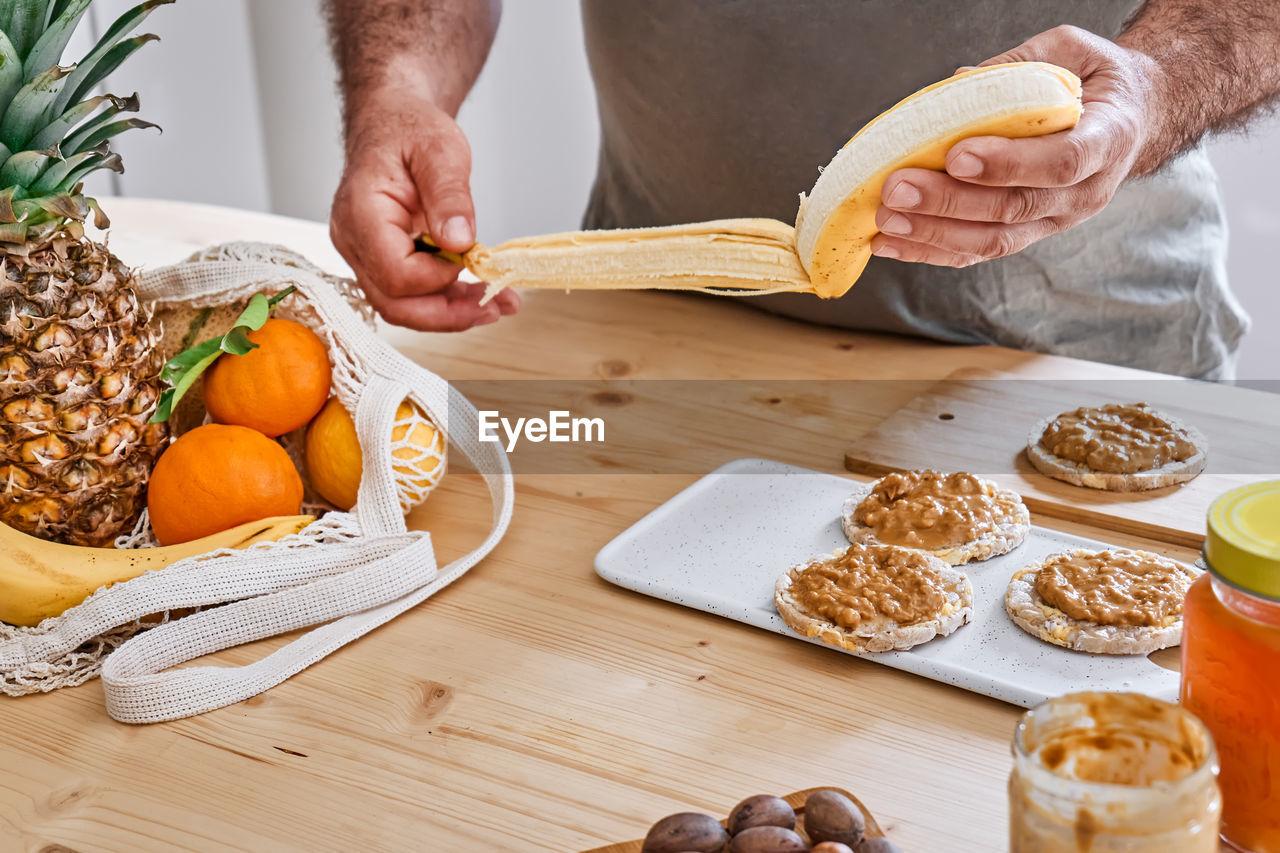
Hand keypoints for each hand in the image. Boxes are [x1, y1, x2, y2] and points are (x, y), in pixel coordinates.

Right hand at [330, 90, 519, 330]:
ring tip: (496, 304)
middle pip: (394, 303)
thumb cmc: (408, 130)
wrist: (392, 123)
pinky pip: (409, 294)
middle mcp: (354, 241)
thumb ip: (449, 195)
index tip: (471, 260)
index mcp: (360, 212)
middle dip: (448, 314)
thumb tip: (459, 242)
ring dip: (450, 313)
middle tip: (496, 307)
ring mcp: (363, 255)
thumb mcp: (440, 150)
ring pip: (402, 306)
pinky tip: (477, 296)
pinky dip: (444, 300)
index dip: (437, 278)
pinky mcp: (380, 261)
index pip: (395, 273)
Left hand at [870, 25, 1163, 267]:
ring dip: (933, 232)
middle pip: (1016, 207)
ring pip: (995, 240)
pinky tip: (892, 243)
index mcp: (1108, 139)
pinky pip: (980, 252)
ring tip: (886, 219)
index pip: (1062, 161)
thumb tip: (957, 84)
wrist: (1132, 118)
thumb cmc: (1097, 81)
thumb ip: (1020, 66)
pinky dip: (932, 251)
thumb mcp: (1073, 51)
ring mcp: (1058, 220)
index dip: (1009, 163)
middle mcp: (1086, 191)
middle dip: (949, 201)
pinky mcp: (1030, 235)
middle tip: (897, 187)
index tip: (957, 156)